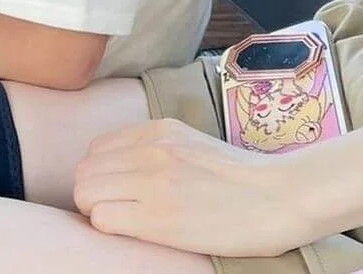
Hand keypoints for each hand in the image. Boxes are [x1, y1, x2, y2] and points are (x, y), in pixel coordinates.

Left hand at [74, 118, 316, 257]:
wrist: (277, 196)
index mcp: (160, 129)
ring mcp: (154, 181)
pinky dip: (108, 228)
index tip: (115, 192)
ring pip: (86, 193)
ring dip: (97, 211)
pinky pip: (103, 219)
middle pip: (84, 171)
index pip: (96, 149)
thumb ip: (157, 147)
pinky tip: (133, 232)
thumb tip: (122, 167)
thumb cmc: (240, 177)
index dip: (100, 175)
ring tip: (123, 222)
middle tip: (115, 211)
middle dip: (91, 194)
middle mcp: (151, 149)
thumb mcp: (193, 144)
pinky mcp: (159, 217)